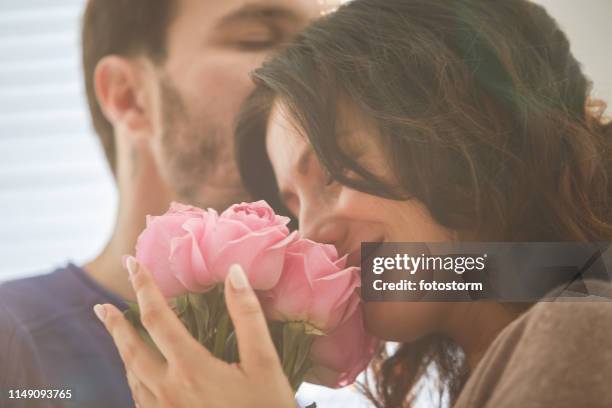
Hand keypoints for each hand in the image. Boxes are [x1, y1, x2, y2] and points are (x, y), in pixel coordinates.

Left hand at [93, 258, 295, 407]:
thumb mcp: (265, 362)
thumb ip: (247, 316)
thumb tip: (233, 272)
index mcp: (191, 369)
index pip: (157, 318)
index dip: (144, 287)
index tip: (132, 263)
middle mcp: (169, 391)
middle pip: (131, 350)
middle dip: (114, 325)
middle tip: (100, 307)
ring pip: (132, 377)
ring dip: (121, 351)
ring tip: (116, 335)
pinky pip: (140, 399)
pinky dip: (133, 378)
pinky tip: (137, 375)